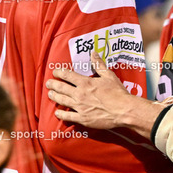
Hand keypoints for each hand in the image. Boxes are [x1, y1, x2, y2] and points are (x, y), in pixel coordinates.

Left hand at [46, 50, 163, 136]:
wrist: (123, 110)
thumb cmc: (118, 92)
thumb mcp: (109, 75)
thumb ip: (99, 64)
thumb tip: (93, 53)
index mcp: (85, 83)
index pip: (67, 75)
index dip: (59, 72)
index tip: (55, 71)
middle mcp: (79, 94)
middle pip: (61, 88)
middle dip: (53, 84)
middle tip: (49, 83)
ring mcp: (79, 107)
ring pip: (61, 101)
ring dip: (54, 97)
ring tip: (50, 94)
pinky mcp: (82, 118)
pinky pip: (67, 116)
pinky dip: (60, 114)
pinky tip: (57, 112)